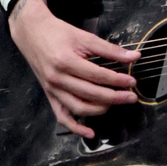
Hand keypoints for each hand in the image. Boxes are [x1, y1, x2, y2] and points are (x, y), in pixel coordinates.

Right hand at [8, 0, 140, 137]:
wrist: (32, 33)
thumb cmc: (59, 33)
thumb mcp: (85, 37)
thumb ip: (110, 49)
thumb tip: (134, 57)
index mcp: (66, 61)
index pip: (97, 76)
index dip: (117, 80)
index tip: (131, 81)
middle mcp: (58, 78)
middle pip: (90, 94)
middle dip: (114, 97)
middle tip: (131, 96)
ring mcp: (52, 89)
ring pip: (79, 107)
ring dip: (100, 110)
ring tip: (116, 104)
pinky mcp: (50, 95)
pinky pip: (62, 117)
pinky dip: (76, 127)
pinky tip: (90, 132)